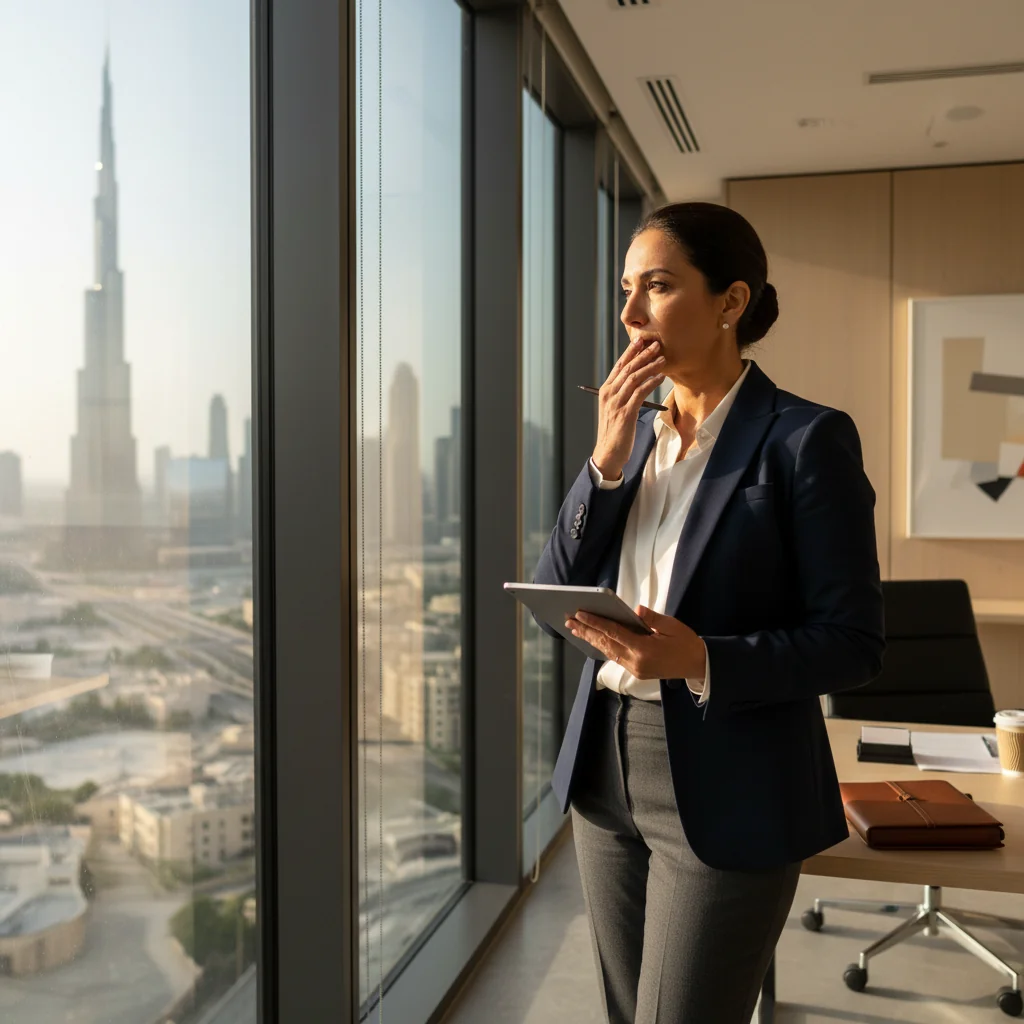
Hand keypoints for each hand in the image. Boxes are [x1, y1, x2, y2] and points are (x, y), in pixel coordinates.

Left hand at [564, 605, 705, 680]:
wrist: (698, 665)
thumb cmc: (686, 643)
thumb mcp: (671, 626)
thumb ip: (651, 619)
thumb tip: (634, 610)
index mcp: (644, 650)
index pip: (614, 633)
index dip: (595, 622)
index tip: (580, 614)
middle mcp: (635, 662)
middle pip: (605, 644)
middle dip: (586, 631)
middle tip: (569, 621)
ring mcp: (634, 669)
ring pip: (607, 652)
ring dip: (591, 640)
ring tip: (575, 629)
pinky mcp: (636, 671)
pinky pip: (615, 657)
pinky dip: (602, 647)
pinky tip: (593, 640)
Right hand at [591, 338, 665, 479]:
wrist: (608, 452)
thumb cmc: (614, 431)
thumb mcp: (615, 408)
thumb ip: (622, 394)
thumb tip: (637, 381)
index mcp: (606, 391)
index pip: (619, 366)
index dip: (630, 352)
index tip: (641, 340)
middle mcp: (609, 394)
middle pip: (627, 368)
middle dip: (642, 355)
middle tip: (656, 344)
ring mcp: (616, 403)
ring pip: (634, 378)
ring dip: (649, 367)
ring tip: (662, 359)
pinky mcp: (625, 413)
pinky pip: (639, 393)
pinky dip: (651, 383)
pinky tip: (660, 377)